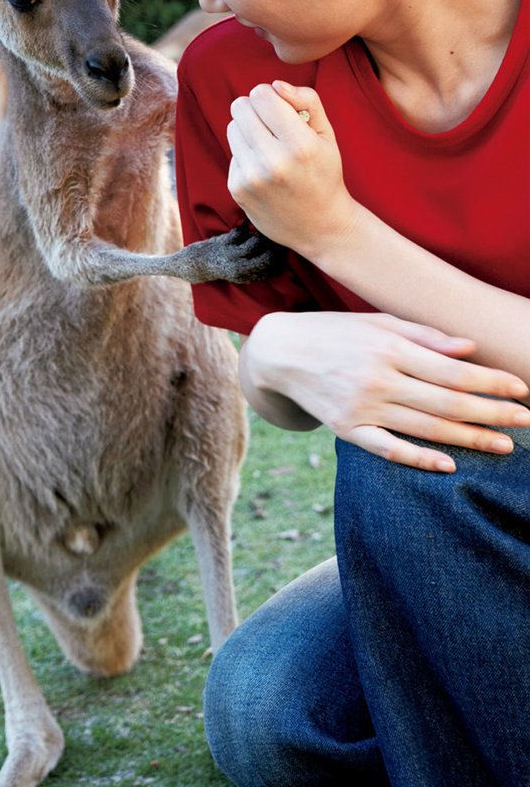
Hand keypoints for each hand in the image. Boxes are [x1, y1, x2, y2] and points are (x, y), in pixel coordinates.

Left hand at [226, 82, 357, 258]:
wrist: (321, 227)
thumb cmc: (325, 173)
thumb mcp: (327, 135)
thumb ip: (307, 100)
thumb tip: (275, 85)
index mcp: (300, 145)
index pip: (261, 94)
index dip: (268, 95)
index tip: (279, 107)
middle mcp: (273, 161)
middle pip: (240, 107)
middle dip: (254, 109)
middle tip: (270, 123)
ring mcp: (252, 177)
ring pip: (232, 127)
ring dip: (248, 130)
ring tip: (269, 146)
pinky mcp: (237, 189)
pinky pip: (232, 153)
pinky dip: (246, 155)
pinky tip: (264, 170)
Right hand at [244, 310, 529, 471]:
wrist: (280, 352)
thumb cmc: (335, 331)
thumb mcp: (377, 321)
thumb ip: (424, 335)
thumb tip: (469, 348)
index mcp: (389, 347)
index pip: (452, 370)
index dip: (491, 381)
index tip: (521, 388)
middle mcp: (378, 378)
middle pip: (447, 403)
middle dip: (492, 413)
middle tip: (526, 420)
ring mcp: (362, 407)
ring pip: (426, 428)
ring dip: (470, 439)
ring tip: (504, 446)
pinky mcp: (347, 429)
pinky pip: (388, 448)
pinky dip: (419, 458)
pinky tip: (448, 465)